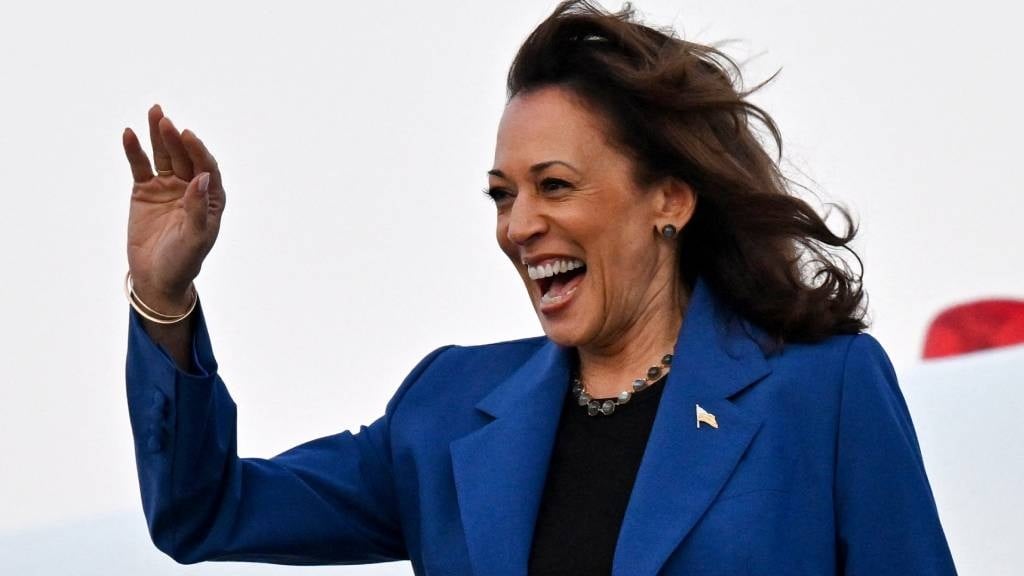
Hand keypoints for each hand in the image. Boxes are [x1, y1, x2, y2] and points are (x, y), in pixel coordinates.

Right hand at [122, 104, 225, 311]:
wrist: (156, 277)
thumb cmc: (183, 261)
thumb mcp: (195, 238)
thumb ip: (198, 209)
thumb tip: (203, 178)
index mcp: (210, 198)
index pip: (206, 168)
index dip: (198, 151)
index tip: (188, 135)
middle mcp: (191, 188)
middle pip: (184, 157)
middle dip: (176, 138)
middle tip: (166, 120)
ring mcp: (167, 187)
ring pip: (164, 156)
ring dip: (158, 135)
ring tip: (154, 112)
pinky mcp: (144, 190)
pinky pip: (140, 167)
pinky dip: (135, 151)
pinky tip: (130, 134)